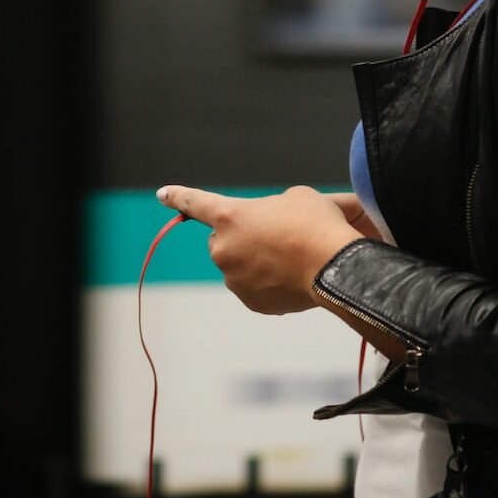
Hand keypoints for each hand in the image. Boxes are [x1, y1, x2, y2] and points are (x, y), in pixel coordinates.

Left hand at [155, 184, 364, 314]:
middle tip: (275, 237)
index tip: (162, 194)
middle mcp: (223, 248)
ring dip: (256, 261)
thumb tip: (276, 224)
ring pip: (239, 267)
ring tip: (291, 257)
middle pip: (222, 241)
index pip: (197, 203)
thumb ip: (274, 209)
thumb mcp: (298, 199)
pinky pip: (254, 288)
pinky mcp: (250, 302)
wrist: (335, 267)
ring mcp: (234, 278)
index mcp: (230, 216)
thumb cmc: (317, 224)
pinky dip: (268, 283)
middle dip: (240, 239)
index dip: (178, 196)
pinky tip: (293, 276)